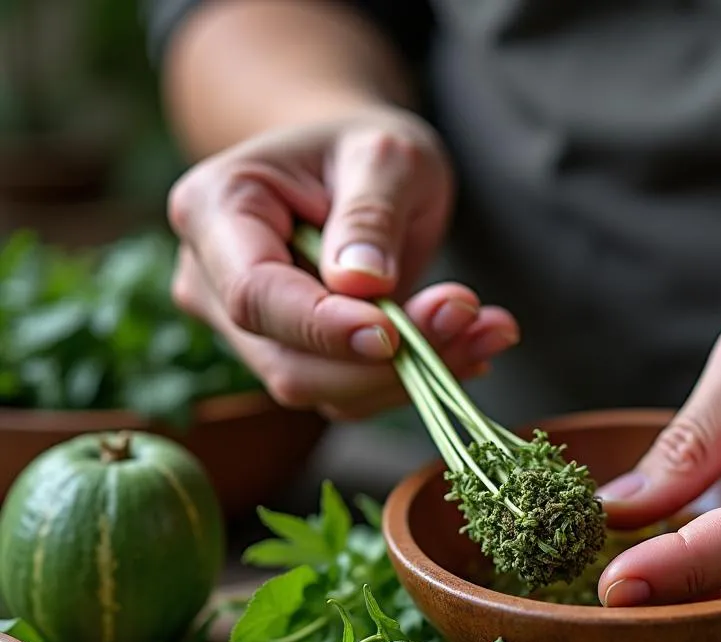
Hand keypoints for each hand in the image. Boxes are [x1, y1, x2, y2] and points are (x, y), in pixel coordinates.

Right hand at [167, 108, 518, 419]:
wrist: (357, 173)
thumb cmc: (365, 150)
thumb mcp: (385, 154)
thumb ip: (371, 213)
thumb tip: (361, 284)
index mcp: (214, 212)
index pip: (256, 295)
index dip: (324, 327)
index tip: (393, 334)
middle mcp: (213, 283)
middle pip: (289, 362)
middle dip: (384, 362)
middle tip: (471, 319)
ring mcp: (249, 332)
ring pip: (323, 391)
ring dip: (410, 376)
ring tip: (488, 328)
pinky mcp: (294, 361)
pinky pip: (349, 393)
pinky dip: (411, 380)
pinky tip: (466, 346)